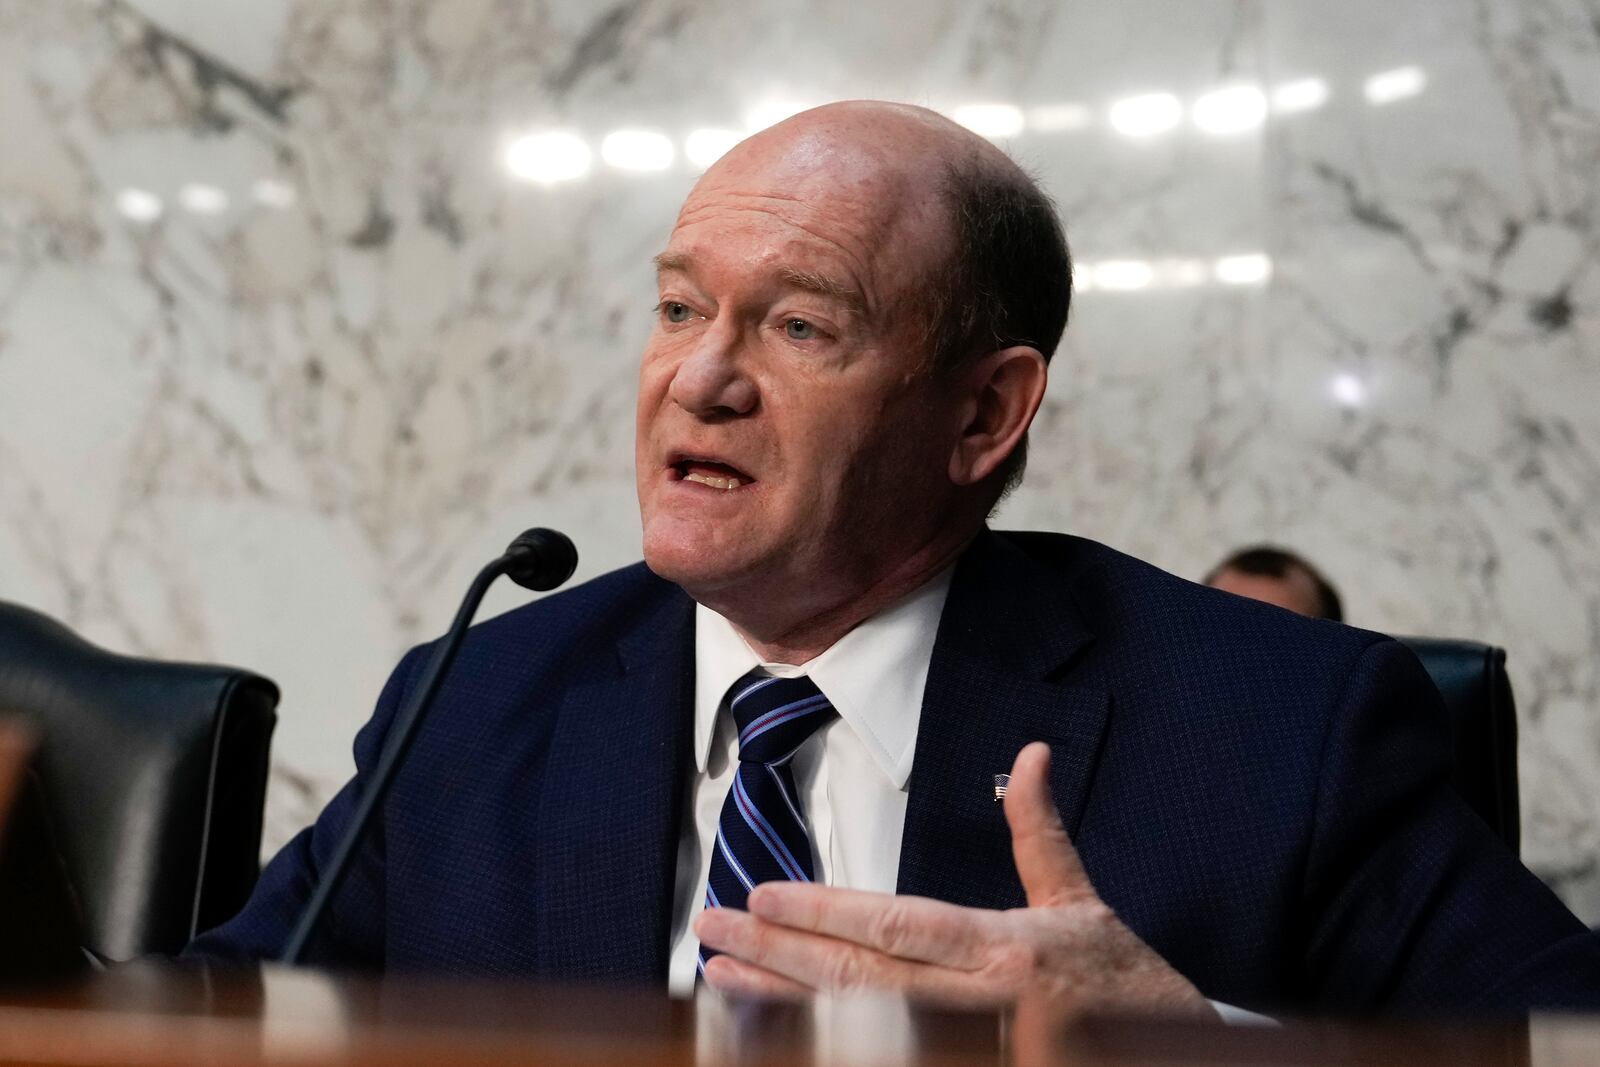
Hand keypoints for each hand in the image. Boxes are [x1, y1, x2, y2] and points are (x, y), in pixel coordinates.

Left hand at [694, 742, 1214, 1016]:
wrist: (1174, 1051)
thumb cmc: (1123, 983)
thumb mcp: (1080, 901)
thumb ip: (1039, 832)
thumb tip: (1029, 755)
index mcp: (1007, 951)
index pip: (898, 926)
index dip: (825, 911)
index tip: (764, 895)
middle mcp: (983, 1004)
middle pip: (859, 980)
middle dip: (777, 953)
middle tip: (712, 928)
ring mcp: (975, 1047)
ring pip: (857, 1029)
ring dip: (780, 1001)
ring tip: (720, 974)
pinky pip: (883, 1057)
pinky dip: (821, 1042)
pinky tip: (772, 1026)